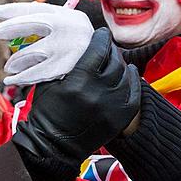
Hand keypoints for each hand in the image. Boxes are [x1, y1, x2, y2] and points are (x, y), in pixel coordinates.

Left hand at [0, 2, 93, 85]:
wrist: (104, 69)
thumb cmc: (80, 46)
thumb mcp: (69, 27)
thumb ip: (46, 21)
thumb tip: (11, 17)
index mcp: (67, 15)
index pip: (36, 8)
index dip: (13, 9)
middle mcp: (67, 28)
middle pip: (32, 23)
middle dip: (10, 27)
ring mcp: (66, 49)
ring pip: (31, 52)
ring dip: (16, 61)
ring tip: (10, 66)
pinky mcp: (64, 69)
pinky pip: (36, 73)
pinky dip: (21, 77)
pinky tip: (11, 80)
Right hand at [12, 28, 140, 165]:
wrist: (53, 147)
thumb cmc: (46, 112)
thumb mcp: (48, 82)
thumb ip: (65, 62)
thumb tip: (79, 42)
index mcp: (78, 82)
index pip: (98, 50)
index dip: (102, 38)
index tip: (101, 34)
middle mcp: (98, 93)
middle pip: (114, 61)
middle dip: (111, 50)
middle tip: (107, 47)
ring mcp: (112, 107)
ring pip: (126, 75)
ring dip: (121, 64)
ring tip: (116, 60)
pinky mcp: (119, 118)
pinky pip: (134, 93)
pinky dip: (134, 80)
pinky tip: (130, 72)